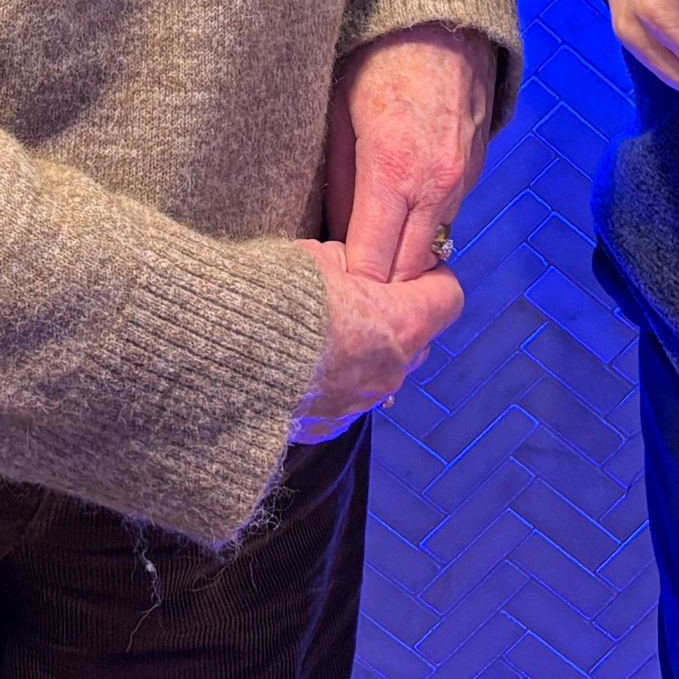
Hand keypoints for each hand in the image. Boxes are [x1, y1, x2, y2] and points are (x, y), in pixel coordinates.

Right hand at [291, 241, 466, 439]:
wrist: (229, 355)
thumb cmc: (280, 298)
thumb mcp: (319, 256)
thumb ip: (351, 262)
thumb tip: (352, 265)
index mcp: (401, 323)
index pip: (448, 296)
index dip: (430, 276)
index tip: (405, 264)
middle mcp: (392, 369)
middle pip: (417, 336)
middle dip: (396, 314)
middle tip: (359, 294)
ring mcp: (362, 402)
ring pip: (382, 368)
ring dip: (365, 348)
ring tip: (324, 329)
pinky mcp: (330, 423)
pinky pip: (347, 394)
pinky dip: (334, 376)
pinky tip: (302, 360)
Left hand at [325, 24, 495, 280]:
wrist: (444, 16)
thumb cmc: (376, 55)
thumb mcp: (336, 112)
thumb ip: (335, 182)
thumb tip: (331, 234)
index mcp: (392, 173)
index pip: (373, 265)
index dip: (350, 285)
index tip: (327, 289)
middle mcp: (436, 188)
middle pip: (408, 272)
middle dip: (379, 286)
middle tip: (347, 288)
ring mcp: (463, 181)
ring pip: (432, 248)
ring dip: (404, 259)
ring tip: (369, 256)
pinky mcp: (477, 171)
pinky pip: (447, 217)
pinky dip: (424, 227)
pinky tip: (398, 217)